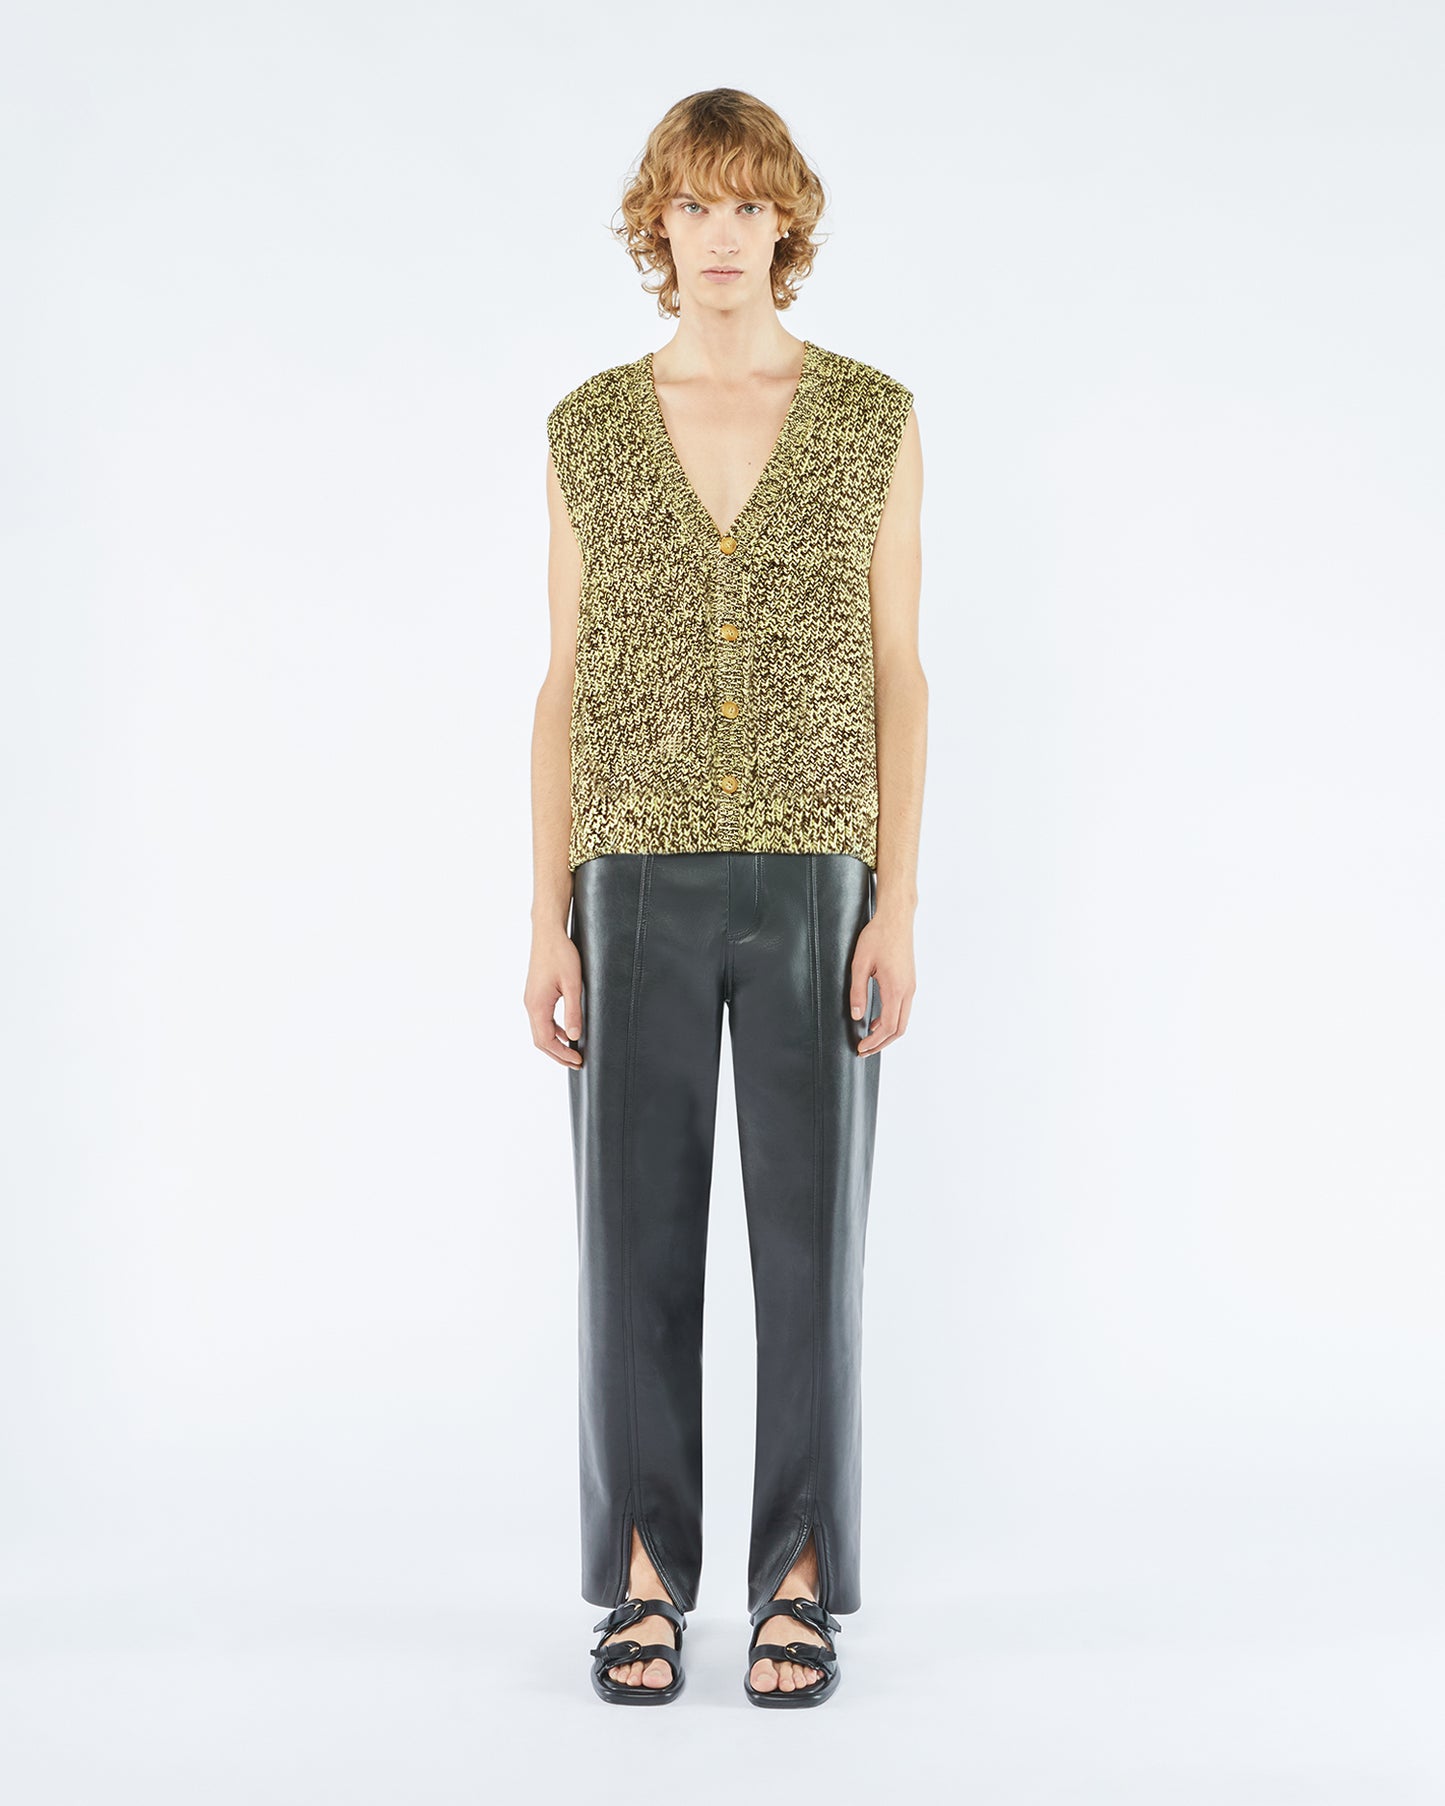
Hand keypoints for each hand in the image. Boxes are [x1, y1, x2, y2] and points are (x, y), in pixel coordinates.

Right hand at [525, 928, 584, 1067]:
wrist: (548, 934)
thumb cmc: (561, 955)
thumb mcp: (572, 985)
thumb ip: (573, 1012)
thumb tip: (574, 1036)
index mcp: (537, 1006)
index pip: (546, 1041)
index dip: (562, 1054)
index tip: (578, 1060)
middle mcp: (530, 1005)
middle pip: (540, 1040)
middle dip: (558, 1054)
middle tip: (576, 1063)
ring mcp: (531, 1000)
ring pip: (540, 1031)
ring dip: (555, 1044)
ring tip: (572, 1052)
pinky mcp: (535, 994)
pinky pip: (542, 1020)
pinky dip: (553, 1031)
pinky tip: (566, 1032)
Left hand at [849, 910, 914, 1055]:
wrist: (896, 919)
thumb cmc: (877, 937)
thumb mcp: (860, 964)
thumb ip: (857, 992)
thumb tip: (856, 1015)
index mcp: (896, 988)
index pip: (888, 1027)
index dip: (874, 1042)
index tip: (861, 1048)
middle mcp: (908, 990)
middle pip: (899, 1029)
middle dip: (882, 1044)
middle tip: (864, 1050)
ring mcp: (911, 986)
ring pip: (903, 1020)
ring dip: (887, 1034)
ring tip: (869, 1039)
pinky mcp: (910, 982)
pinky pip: (903, 1009)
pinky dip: (891, 1021)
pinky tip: (876, 1020)